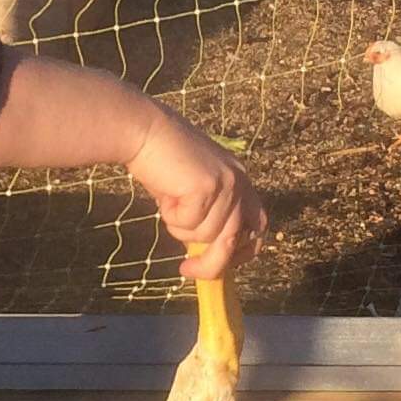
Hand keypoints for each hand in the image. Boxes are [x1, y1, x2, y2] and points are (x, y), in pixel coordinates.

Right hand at [127, 109, 264, 280]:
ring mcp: (227, 184)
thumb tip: (207, 249)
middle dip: (214, 263)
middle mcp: (240, 181)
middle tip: (187, 269)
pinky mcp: (208, 187)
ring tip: (168, 201)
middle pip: (237, 240)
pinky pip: (189, 224)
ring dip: (181, 228)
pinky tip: (165, 193)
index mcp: (240, 179)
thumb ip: (208, 212)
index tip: (219, 262)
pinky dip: (171, 217)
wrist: (142, 130)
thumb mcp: (191, 189)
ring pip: (208, 235)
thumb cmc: (160, 160)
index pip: (257, 225)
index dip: (242, 251)